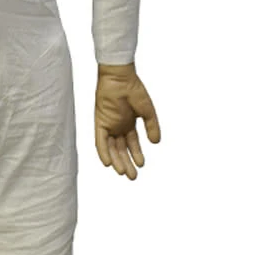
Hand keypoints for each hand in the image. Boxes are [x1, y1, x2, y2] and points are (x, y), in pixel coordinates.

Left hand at [94, 63, 160, 179]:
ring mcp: (108, 125)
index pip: (132, 144)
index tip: (142, 165)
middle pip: (121, 149)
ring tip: (124, 172)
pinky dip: (103, 152)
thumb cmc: (134, 89)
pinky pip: (100, 141)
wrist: (121, 78)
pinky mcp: (100, 122)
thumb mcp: (147, 111)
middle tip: (133, 177)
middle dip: (127, 163)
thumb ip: (152, 126)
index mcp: (128, 123)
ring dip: (117, 161)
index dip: (136, 154)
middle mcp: (117, 126)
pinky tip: (109, 163)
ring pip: (111, 148)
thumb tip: (156, 142)